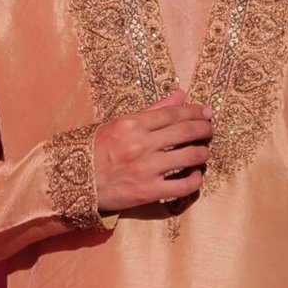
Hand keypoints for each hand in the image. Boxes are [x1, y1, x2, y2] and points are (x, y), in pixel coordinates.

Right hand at [93, 90, 213, 211]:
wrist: (76, 182)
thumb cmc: (97, 151)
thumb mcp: (119, 124)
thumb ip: (153, 110)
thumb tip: (180, 95)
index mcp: (132, 124)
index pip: (173, 114)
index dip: (195, 111)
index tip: (207, 112)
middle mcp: (141, 145)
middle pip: (186, 132)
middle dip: (204, 129)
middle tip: (210, 129)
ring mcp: (146, 169)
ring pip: (190, 157)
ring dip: (203, 153)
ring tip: (204, 152)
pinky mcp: (149, 192)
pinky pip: (183, 186)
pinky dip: (195, 180)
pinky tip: (196, 175)